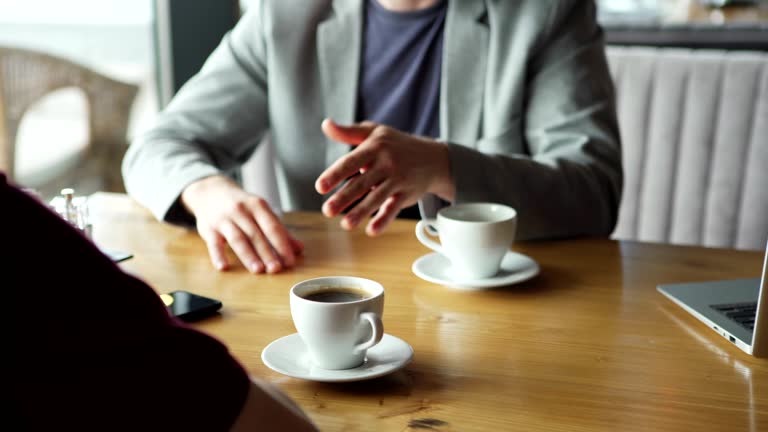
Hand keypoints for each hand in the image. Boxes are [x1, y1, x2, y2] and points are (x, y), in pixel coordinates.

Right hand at [181, 175, 303, 273]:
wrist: (210, 191)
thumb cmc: (241, 205)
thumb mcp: (260, 211)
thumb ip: (278, 230)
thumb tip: (299, 249)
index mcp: (257, 206)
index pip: (272, 227)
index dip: (282, 244)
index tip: (290, 261)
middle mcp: (241, 211)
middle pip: (256, 234)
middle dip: (267, 253)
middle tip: (276, 269)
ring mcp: (224, 220)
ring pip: (238, 239)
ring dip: (248, 255)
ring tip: (258, 270)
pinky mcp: (208, 229)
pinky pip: (213, 243)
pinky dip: (218, 255)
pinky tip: (224, 267)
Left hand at [315, 119, 453, 235]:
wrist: (432, 158)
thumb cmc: (396, 145)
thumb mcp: (374, 133)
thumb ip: (348, 132)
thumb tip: (325, 124)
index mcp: (374, 147)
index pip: (351, 162)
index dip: (335, 175)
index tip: (320, 187)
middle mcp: (386, 163)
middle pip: (361, 183)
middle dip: (344, 198)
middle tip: (327, 211)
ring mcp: (398, 180)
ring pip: (376, 198)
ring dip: (361, 212)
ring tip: (345, 224)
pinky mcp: (406, 194)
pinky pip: (393, 208)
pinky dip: (384, 220)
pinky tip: (372, 231)